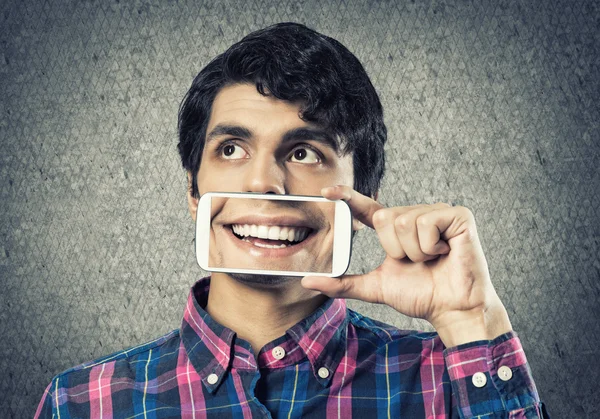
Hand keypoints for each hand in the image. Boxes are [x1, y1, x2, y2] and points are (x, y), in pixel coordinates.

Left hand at [301, 185, 511, 346]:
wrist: (452, 309)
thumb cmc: (421, 296)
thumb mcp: (376, 288)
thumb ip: (343, 283)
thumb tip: (308, 282)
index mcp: (395, 230)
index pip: (367, 209)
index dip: (348, 197)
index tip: (327, 191)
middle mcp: (414, 216)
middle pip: (383, 218)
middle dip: (395, 249)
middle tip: (416, 262)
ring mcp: (436, 213)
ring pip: (403, 222)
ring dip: (414, 251)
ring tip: (432, 259)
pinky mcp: (457, 215)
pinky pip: (425, 222)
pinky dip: (430, 246)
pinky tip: (445, 252)